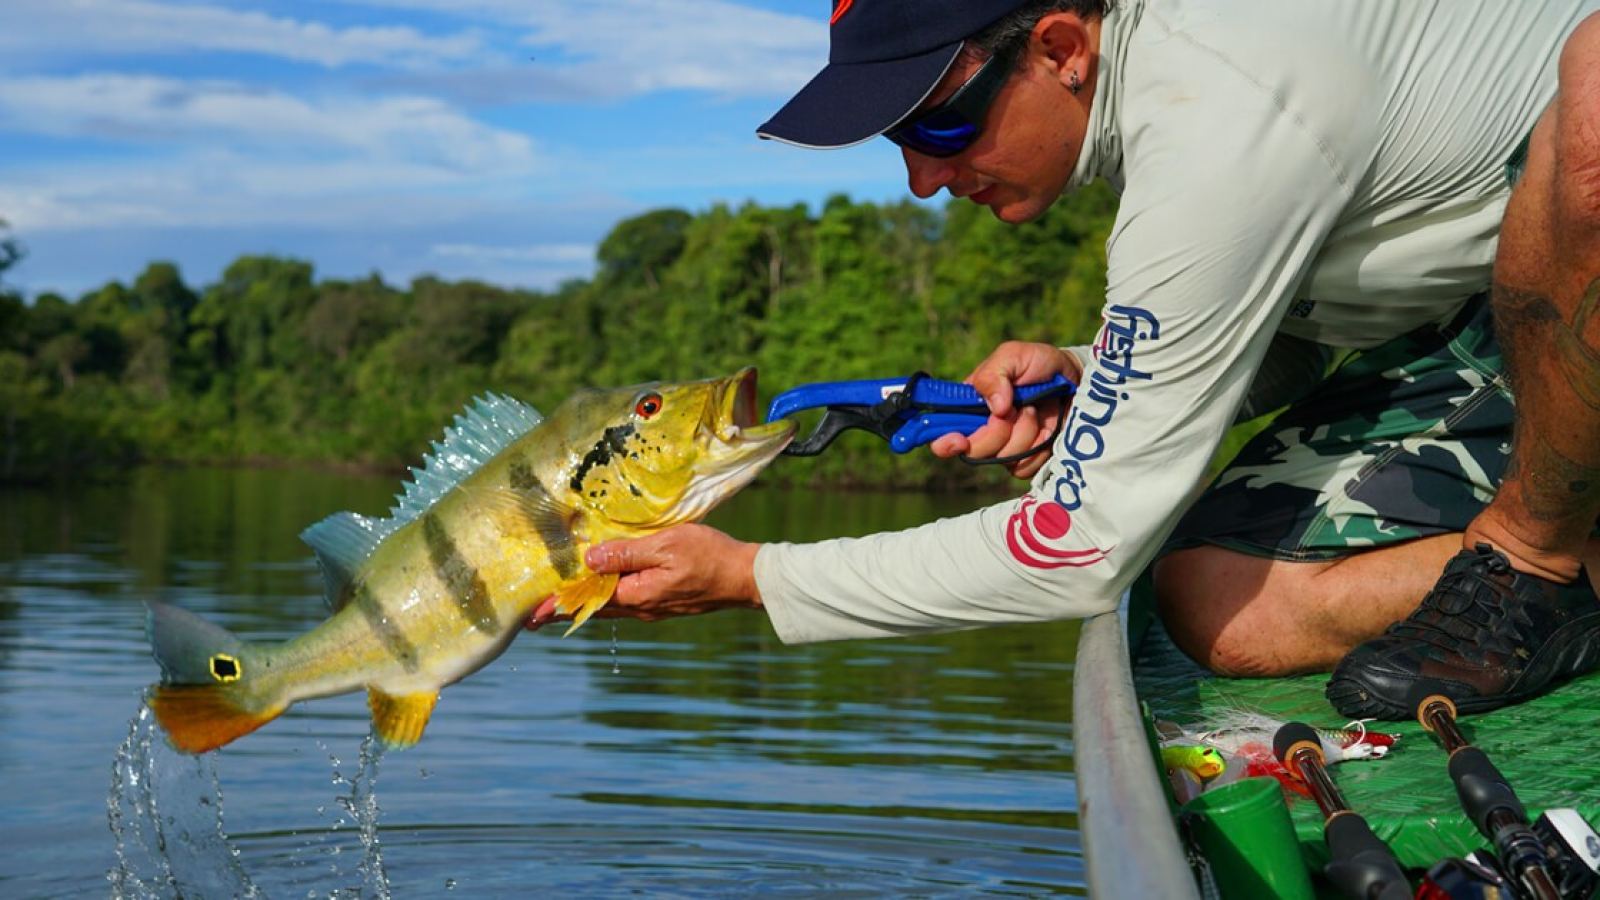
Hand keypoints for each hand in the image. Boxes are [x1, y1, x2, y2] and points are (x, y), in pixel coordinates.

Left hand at [524, 524, 760, 630]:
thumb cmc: (708, 557)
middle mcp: (640, 608)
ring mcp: (652, 608)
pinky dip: (605, 599)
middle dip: (563, 610)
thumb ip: (626, 553)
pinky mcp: (662, 602)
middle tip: (533, 616)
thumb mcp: (666, 546)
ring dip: (583, 605)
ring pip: (608, 607)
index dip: (558, 605)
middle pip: (593, 610)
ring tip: (559, 605)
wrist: (744, 578)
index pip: (587, 601)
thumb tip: (589, 559)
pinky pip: (625, 602)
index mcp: (636, 595)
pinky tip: (602, 592)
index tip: (531, 614)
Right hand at [928, 341, 1079, 478]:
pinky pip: (1026, 468)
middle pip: (975, 451)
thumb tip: (995, 408)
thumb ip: (993, 375)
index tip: (959, 440)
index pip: (943, 434)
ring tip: (1037, 410)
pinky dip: (1040, 448)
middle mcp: (983, 431)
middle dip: (999, 430)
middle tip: (1018, 407)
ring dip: (1026, 433)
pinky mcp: (1028, 460)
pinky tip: (1048, 429)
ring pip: (1004, 459)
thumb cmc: (1039, 363)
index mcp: (970, 408)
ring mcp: (1006, 448)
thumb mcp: (1012, 356)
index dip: (945, 443)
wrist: (1076, 379)